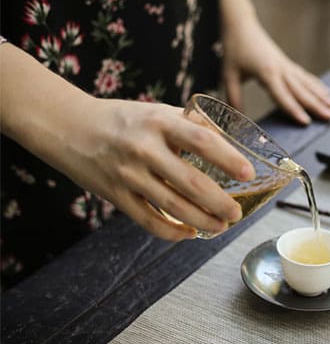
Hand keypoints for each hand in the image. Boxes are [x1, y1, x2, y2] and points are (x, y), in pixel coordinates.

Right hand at [1, 43, 254, 240]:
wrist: (68, 126)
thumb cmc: (121, 119)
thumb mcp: (156, 111)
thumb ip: (189, 123)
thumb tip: (224, 137)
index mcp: (159, 122)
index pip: (202, 141)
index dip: (228, 158)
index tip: (247, 173)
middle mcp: (145, 149)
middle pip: (191, 183)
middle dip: (220, 203)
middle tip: (237, 212)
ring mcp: (128, 174)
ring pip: (173, 207)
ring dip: (202, 221)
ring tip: (221, 225)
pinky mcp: (116, 195)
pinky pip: (148, 221)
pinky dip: (172, 232)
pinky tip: (189, 233)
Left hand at [218, 0, 329, 124]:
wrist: (241, 24)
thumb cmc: (234, 49)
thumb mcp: (228, 74)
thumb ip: (234, 97)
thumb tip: (235, 118)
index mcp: (267, 73)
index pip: (283, 96)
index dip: (294, 110)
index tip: (306, 122)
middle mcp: (281, 69)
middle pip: (301, 91)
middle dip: (317, 105)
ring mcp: (286, 65)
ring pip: (307, 83)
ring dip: (322, 96)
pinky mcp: (287, 63)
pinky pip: (305, 76)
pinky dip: (317, 85)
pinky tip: (327, 91)